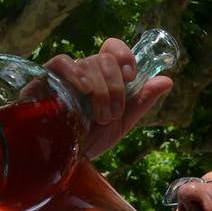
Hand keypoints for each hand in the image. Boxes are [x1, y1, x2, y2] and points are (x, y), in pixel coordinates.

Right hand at [43, 38, 172, 158]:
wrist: (64, 161)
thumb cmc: (90, 141)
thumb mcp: (121, 122)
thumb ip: (142, 100)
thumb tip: (167, 80)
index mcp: (101, 77)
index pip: (112, 49)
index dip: (125, 56)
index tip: (131, 76)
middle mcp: (83, 72)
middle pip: (105, 59)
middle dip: (115, 88)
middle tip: (112, 114)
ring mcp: (63, 75)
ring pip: (89, 63)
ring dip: (101, 91)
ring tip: (98, 118)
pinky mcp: (44, 80)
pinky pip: (61, 63)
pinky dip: (76, 73)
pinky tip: (84, 91)